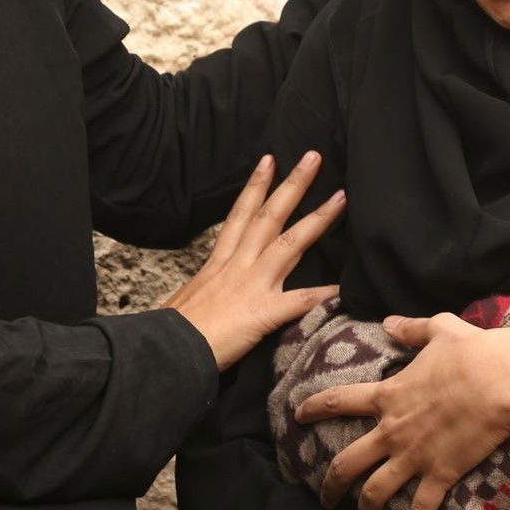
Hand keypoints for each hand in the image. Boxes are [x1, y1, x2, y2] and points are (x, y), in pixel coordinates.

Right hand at [164, 152, 342, 369]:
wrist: (164, 352)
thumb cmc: (170, 331)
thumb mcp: (188, 299)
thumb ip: (207, 289)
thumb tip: (212, 289)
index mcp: (218, 262)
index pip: (239, 215)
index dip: (255, 186)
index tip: (269, 161)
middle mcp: (237, 266)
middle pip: (268, 217)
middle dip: (292, 185)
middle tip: (313, 157)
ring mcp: (251, 286)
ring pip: (289, 244)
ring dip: (317, 219)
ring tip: (341, 197)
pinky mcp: (261, 313)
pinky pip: (299, 301)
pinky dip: (323, 294)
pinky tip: (345, 288)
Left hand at [296, 313, 509, 509]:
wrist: (499, 380)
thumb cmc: (472, 352)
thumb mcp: (439, 330)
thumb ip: (412, 329)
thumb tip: (390, 322)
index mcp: (388, 395)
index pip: (338, 401)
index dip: (314, 408)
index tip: (298, 416)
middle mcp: (392, 430)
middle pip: (347, 463)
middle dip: (331, 484)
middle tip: (324, 499)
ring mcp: (413, 455)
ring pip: (375, 492)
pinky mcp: (439, 474)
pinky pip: (420, 509)